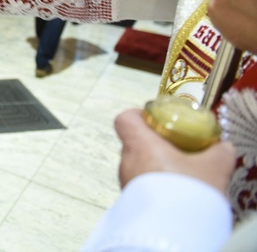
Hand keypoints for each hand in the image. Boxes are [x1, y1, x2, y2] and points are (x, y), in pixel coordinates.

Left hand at [115, 109, 235, 193]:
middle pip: (134, 143)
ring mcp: (126, 183)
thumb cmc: (187, 191)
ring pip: (138, 166)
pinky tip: (176, 193)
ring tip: (181, 174)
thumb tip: (222, 147)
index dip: (138, 116)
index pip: (124, 119)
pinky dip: (155, 186)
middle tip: (177, 149)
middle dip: (154, 145)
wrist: (176, 230)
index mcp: (139, 144)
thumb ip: (218, 152)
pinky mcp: (132, 202)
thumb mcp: (213, 167)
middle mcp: (126, 161)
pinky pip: (141, 186)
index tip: (155, 120)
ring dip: (155, 167)